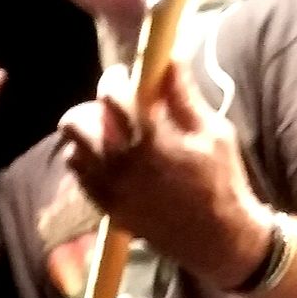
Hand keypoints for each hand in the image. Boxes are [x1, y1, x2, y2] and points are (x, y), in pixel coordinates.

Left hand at [57, 58, 268, 287]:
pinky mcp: (111, 209)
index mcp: (150, 140)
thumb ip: (184, 96)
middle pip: (77, 122)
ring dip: (88, 136)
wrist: (220, 240)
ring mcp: (112, 190)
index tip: (123, 76)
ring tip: (110, 136)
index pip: (112, 95)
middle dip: (93, 108)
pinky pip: (82, 178)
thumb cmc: (222, 182)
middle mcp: (123, 165)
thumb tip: (169, 57)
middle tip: (114, 110)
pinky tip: (110, 160)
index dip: (114, 79)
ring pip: (74, 150)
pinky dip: (89, 163)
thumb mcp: (213, 134)